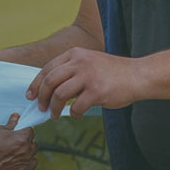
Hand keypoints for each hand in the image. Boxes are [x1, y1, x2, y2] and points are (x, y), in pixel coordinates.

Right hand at [0, 114, 37, 169]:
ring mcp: (25, 168)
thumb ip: (9, 125)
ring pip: (33, 161)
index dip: (23, 132)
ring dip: (27, 159)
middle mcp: (26, 153)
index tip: (18, 134)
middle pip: (34, 146)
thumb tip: (16, 118)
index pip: (31, 132)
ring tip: (14, 159)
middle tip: (13, 146)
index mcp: (22, 139)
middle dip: (26, 145)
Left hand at [27, 47, 143, 118]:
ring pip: (59, 94)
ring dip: (54, 108)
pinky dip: (73, 114)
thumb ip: (72, 70)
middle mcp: (80, 63)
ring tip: (55, 115)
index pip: (48, 68)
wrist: (138, 75)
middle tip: (42, 108)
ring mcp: (89, 76)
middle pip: (50, 81)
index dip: (35, 84)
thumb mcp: (90, 62)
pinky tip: (77, 115)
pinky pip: (76, 107)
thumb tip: (50, 89)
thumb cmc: (113, 72)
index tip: (30, 95)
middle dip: (41, 97)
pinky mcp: (97, 91)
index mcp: (76, 54)